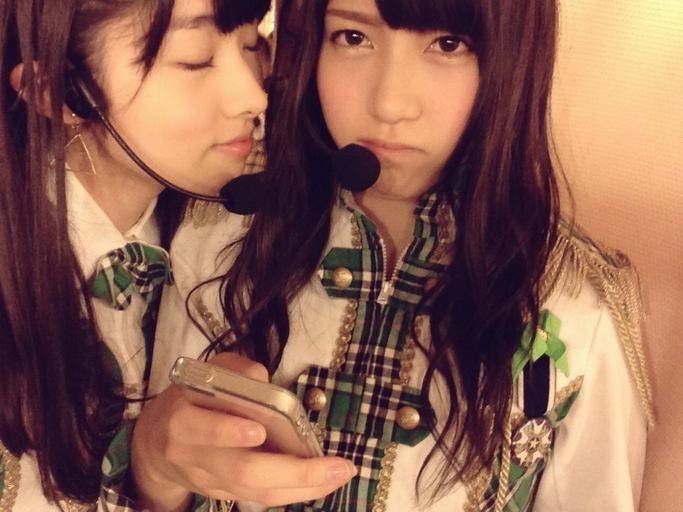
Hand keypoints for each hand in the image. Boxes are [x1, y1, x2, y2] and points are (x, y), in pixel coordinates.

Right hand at [131, 352, 355, 510]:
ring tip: (340, 473)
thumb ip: (234, 370)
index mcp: (182, 420)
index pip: (200, 429)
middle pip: (242, 471)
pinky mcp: (222, 495)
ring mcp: (209, 482)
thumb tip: (262, 381)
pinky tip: (323, 481)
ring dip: (303, 486)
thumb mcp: (205, 373)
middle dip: (293, 471)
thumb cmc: (189, 399)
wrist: (154, 445)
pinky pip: (260, 498)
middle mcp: (194, 457)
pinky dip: (294, 491)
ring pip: (256, 492)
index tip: (258, 430)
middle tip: (334, 465)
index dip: (226, 432)